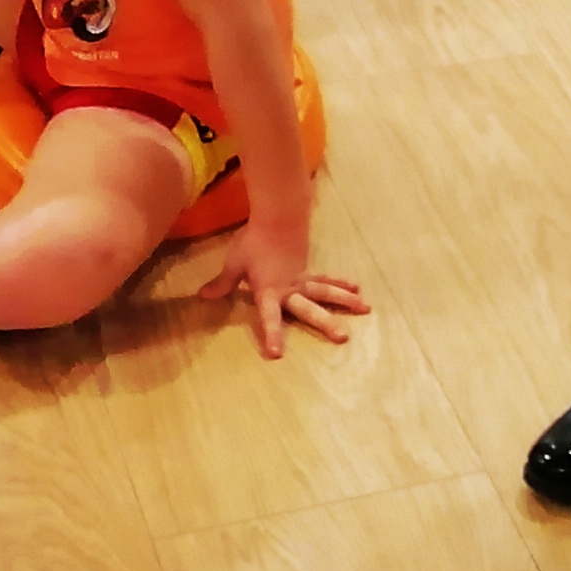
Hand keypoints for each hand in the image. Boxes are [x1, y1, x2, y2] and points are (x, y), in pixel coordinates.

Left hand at [203, 208, 368, 360]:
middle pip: (309, 308)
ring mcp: (302, 279)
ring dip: (345, 301)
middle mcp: (290, 289)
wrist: (276, 216)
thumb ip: (222, 283)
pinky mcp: (307, 270)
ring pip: (326, 293)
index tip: (278, 354)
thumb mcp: (234, 263)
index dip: (273, 334)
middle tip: (344, 337)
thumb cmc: (253, 241)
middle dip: (325, 323)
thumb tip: (203, 297)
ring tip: (366, 308)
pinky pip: (326, 280)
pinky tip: (356, 288)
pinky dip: (341, 283)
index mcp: (269, 291)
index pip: (269, 317)